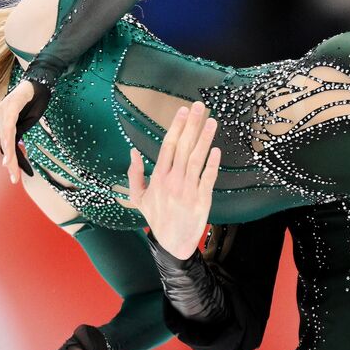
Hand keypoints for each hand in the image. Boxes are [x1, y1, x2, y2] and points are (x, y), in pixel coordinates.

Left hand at [0, 78, 48, 183]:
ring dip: (9, 152)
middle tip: (14, 178)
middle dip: (10, 161)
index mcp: (3, 119)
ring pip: (6, 136)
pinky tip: (9, 147)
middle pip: (5, 142)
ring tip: (9, 167)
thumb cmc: (36, 99)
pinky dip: (9, 137)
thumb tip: (16, 146)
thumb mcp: (29, 119)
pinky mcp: (10, 106)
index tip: (16, 174)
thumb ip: (20, 131)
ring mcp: (3, 110)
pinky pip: (9, 124)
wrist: (41, 81)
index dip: (12, 159)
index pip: (7, 143)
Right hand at [123, 101, 221, 259]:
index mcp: (158, 177)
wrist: (172, 242)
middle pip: (183, 147)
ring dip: (204, 139)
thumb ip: (135, 174)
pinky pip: (208, 179)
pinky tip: (216, 150)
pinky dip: (212, 165)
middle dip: (192, 125)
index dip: (176, 127)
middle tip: (199, 106)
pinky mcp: (202, 200)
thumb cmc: (156, 217)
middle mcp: (173, 181)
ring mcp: (188, 190)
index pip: (168, 146)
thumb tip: (132, 152)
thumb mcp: (138, 197)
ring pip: (197, 159)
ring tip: (212, 121)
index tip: (183, 110)